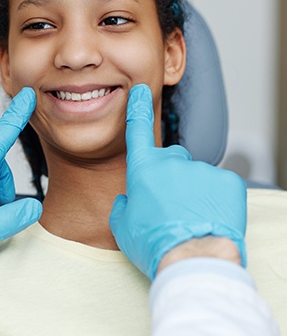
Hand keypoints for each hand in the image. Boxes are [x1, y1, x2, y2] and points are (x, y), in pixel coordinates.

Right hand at [109, 84, 246, 279]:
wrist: (192, 259)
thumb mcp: (122, 225)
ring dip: (192, 192)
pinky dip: (214, 198)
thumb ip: (122, 204)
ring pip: (195, 176)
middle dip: (170, 176)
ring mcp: (201, 169)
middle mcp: (171, 162)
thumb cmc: (153, 243)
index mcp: (144, 169)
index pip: (138, 131)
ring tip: (190, 218)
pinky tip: (209, 217)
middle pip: (171, 160)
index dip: (138, 109)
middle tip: (170, 205)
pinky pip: (218, 185)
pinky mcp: (227, 182)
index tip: (140, 91)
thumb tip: (127, 198)